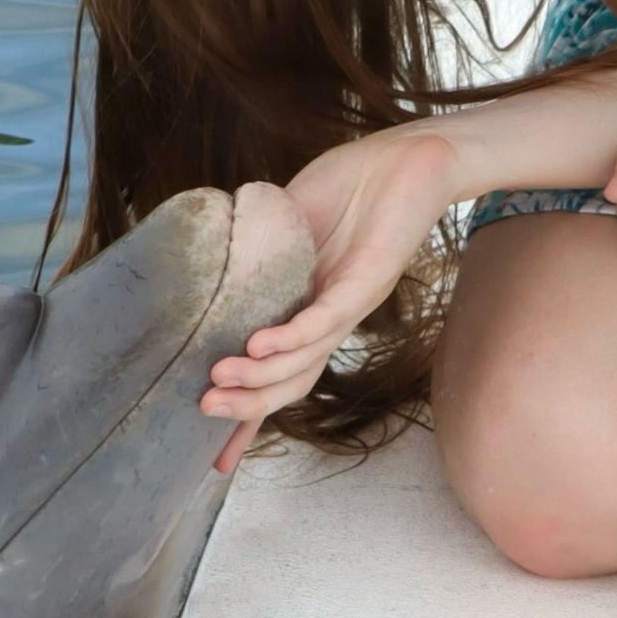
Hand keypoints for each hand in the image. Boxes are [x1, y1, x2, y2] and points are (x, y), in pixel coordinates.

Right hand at [200, 130, 456, 474]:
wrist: (413, 155)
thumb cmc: (350, 185)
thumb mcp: (286, 220)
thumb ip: (254, 247)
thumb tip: (206, 260)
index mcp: (309, 309)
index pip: (277, 374)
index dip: (248, 417)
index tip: (215, 461)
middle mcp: (332, 317)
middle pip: (290, 381)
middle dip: (247, 405)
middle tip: (204, 411)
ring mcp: (351, 302)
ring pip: (304, 357)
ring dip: (260, 374)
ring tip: (220, 380)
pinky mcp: (369, 280)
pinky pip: (327, 317)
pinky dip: (292, 335)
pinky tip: (261, 345)